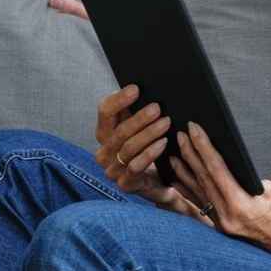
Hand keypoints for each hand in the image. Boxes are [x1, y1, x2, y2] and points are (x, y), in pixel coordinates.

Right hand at [95, 85, 201, 217]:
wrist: (157, 180)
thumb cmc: (147, 147)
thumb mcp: (141, 126)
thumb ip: (138, 109)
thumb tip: (146, 87)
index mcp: (105, 132)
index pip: (105, 111)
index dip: (119, 99)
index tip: (136, 88)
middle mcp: (104, 151)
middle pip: (119, 131)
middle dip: (139, 118)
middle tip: (157, 108)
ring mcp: (113, 169)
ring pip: (128, 148)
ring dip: (148, 134)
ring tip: (165, 123)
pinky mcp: (126, 183)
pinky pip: (136, 166)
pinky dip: (150, 153)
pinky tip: (163, 143)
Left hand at [173, 122, 270, 270]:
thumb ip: (248, 180)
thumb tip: (230, 167)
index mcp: (241, 206)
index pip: (216, 169)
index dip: (203, 146)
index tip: (193, 129)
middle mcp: (228, 218)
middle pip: (204, 179)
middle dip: (191, 154)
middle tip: (180, 134)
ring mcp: (223, 226)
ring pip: (199, 193)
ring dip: (185, 171)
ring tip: (174, 153)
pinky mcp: (223, 229)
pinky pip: (202, 205)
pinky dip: (190, 190)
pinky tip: (180, 179)